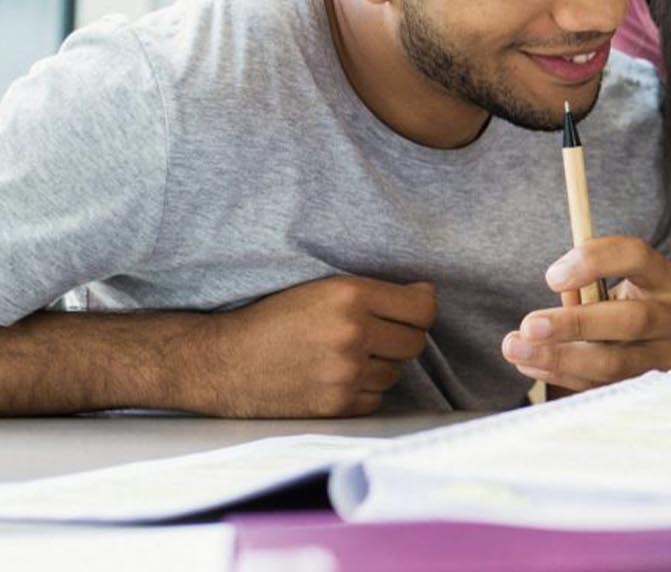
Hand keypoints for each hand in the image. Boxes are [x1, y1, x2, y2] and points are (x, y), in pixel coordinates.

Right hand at [195, 275, 435, 417]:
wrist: (220, 362)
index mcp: (349, 295)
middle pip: (415, 342)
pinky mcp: (336, 405)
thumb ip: (374, 292)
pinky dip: (362, 391)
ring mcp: (345, 372)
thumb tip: (426, 295)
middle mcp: (352, 333)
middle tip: (371, 336)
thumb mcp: (320, 288)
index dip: (420, 309)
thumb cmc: (270, 319)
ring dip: (379, 366)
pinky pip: (375, 398)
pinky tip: (334, 379)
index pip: (422, 308)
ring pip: (396, 372)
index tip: (410, 310)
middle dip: (399, 338)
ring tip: (343, 357)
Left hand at [502, 236, 670, 391]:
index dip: (595, 261)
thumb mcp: (605, 289)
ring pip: (617, 363)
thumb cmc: (617, 307)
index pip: (638, 256)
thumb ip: (583, 287)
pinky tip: (533, 365)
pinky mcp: (654, 389)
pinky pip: (605, 387)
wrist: (646, 345)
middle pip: (633, 320)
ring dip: (561, 358)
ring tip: (517, 349)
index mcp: (666, 278)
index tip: (551, 278)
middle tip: (530, 325)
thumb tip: (549, 302)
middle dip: (576, 324)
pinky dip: (564, 376)